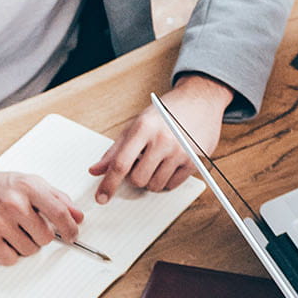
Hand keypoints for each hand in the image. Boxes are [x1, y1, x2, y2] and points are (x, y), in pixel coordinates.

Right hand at [0, 166, 83, 265]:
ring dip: (25, 245)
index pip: (60, 213)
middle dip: (42, 236)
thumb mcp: (27, 182)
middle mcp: (13, 204)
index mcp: (28, 187)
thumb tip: (77, 216)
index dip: (70, 228)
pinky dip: (9, 254)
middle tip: (28, 228)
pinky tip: (2, 240)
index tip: (72, 236)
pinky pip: (10, 259)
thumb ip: (56, 198)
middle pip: (46, 236)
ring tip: (12, 231)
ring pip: (29, 250)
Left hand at [89, 74, 232, 202]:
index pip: (121, 164)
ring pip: (155, 185)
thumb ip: (116, 149)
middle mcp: (163, 140)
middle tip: (141, 164)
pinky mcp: (194, 160)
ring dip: (152, 179)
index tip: (102, 197)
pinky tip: (170, 164)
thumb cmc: (167, 112)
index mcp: (144, 128)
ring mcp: (180, 151)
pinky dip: (167, 180)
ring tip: (157, 162)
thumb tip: (96, 170)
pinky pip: (172, 185)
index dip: (109, 184)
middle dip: (135, 177)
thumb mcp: (138, 124)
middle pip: (138, 179)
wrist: (200, 99)